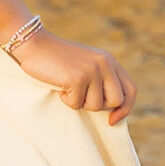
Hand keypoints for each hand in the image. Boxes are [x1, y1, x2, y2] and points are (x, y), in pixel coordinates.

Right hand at [8, 27, 135, 124]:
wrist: (34, 45)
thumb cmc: (57, 60)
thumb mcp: (86, 65)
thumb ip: (101, 79)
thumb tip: (114, 111)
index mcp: (109, 60)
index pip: (130, 90)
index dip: (126, 108)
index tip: (112, 120)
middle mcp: (105, 63)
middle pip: (116, 101)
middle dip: (98, 106)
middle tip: (81, 96)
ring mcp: (92, 70)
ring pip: (96, 106)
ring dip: (79, 102)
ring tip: (68, 87)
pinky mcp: (78, 78)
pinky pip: (77, 104)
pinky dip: (66, 100)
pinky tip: (59, 85)